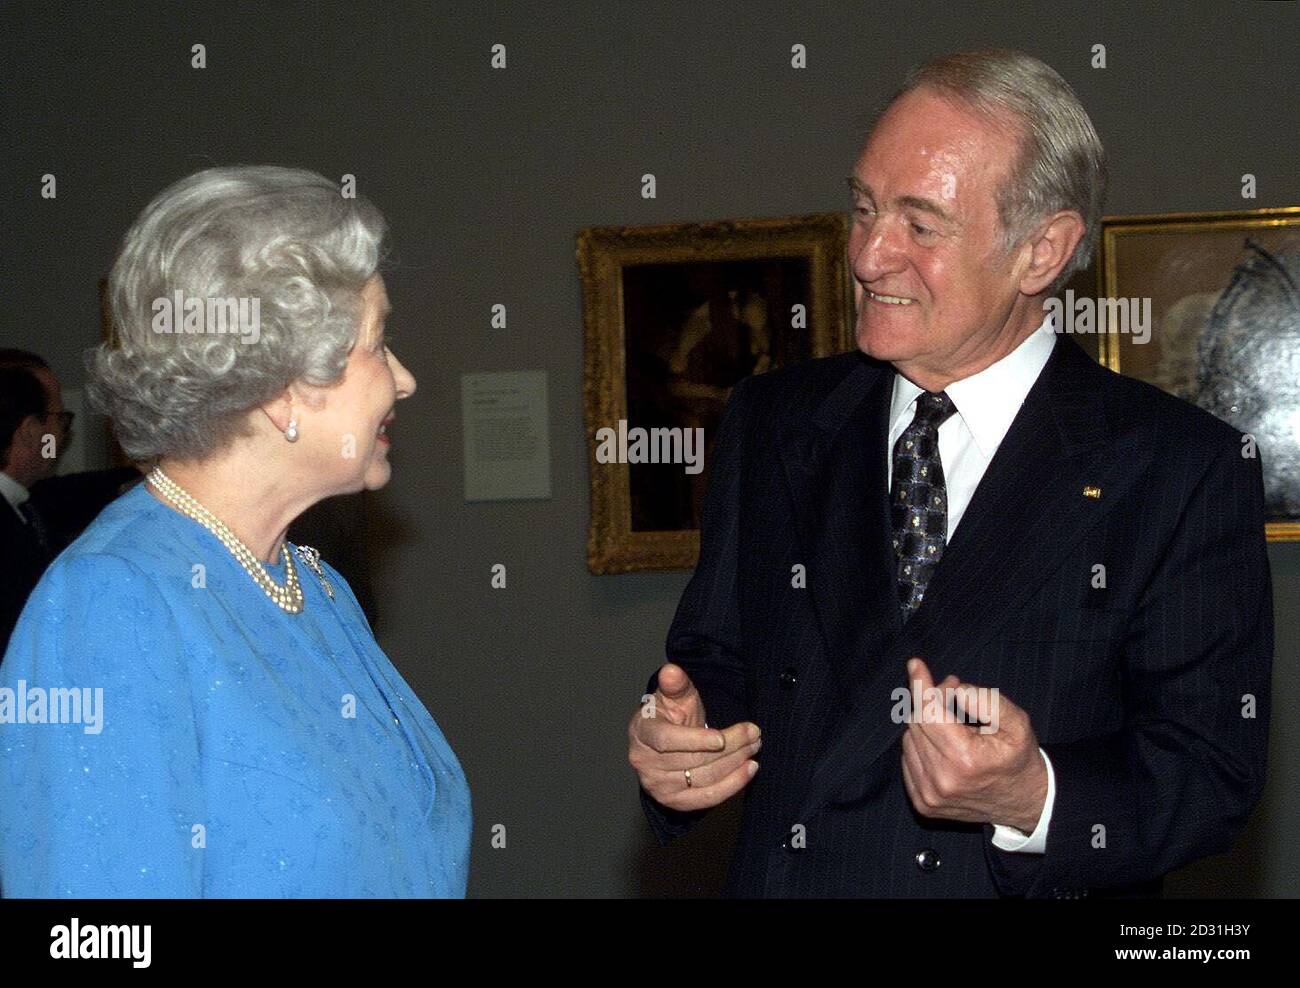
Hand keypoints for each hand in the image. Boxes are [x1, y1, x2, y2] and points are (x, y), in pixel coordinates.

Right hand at [628, 662, 760, 811]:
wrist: (662, 745)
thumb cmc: (669, 716)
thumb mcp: (673, 695)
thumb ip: (675, 684)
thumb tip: (671, 671)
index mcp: (642, 732)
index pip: (666, 740)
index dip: (695, 740)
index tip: (722, 737)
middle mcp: (645, 763)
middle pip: (693, 760)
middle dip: (730, 746)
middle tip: (754, 733)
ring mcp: (658, 786)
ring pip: (704, 778)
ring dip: (735, 763)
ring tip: (755, 746)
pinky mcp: (674, 802)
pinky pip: (707, 798)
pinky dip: (732, 785)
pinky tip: (749, 770)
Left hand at [900, 657, 1047, 832]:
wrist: (1023, 804)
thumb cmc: (1018, 758)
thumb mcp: (1017, 724)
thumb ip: (987, 701)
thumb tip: (954, 689)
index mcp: (965, 759)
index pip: (929, 711)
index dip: (922, 685)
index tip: (915, 664)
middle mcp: (941, 779)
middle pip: (917, 722)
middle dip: (931, 701)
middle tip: (953, 694)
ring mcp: (929, 794)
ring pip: (909, 739)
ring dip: (925, 725)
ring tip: (952, 724)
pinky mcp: (923, 803)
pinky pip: (907, 759)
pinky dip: (920, 746)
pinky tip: (942, 746)